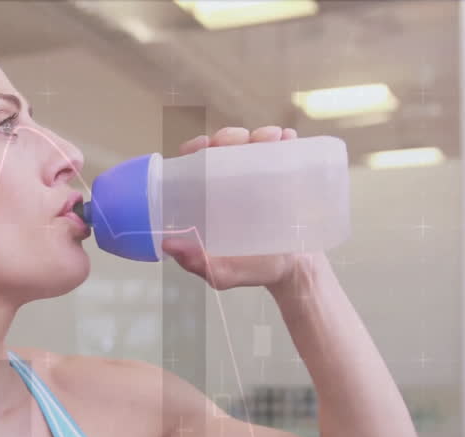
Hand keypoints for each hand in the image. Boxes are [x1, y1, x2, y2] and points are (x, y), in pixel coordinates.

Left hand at [161, 126, 320, 291]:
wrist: (296, 271)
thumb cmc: (253, 270)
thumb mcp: (221, 272)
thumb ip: (197, 263)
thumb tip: (168, 244)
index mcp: (211, 200)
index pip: (197, 165)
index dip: (196, 149)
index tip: (204, 145)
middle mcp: (233, 184)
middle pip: (226, 149)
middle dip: (230, 137)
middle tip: (241, 142)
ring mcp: (261, 179)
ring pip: (255, 145)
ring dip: (260, 135)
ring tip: (271, 139)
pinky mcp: (288, 178)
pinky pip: (286, 151)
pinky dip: (286, 140)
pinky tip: (288, 138)